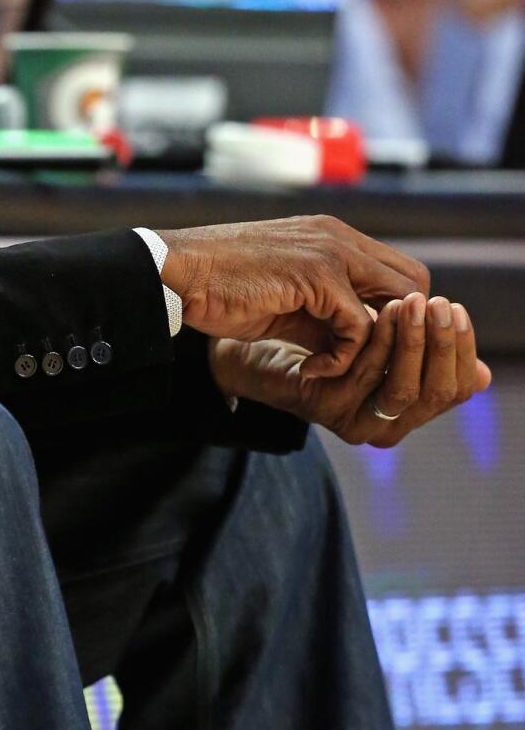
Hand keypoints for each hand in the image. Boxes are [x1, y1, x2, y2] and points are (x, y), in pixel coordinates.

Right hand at [159, 216, 429, 376]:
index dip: (393, 315)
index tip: (362, 348)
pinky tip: (312, 367)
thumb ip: (328, 316)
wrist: (177, 273)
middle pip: (414, 285)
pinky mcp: (318, 274)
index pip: (400, 273)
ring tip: (335, 366)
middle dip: (397, 330)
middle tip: (358, 360)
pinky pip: (359, 326)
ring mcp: (332, 251)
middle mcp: (340, 237)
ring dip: (373, 346)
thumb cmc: (221, 288)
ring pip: (397, 305)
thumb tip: (363, 349)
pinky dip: (342, 357)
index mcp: (332, 237)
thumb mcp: (288, 301)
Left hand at [209, 293, 490, 444]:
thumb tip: (485, 372)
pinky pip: (361, 376)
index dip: (460, 352)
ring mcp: (351, 419)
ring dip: (411, 343)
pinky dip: (375, 344)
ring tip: (412, 304)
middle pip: (435, 393)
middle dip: (441, 347)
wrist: (243, 334)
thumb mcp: (373, 339)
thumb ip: (418, 350)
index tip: (455, 311)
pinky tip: (379, 313)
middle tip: (439, 307)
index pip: (454, 389)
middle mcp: (381, 425)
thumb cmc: (312, 330)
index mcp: (401, 411)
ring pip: (400, 387)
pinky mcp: (322, 407)